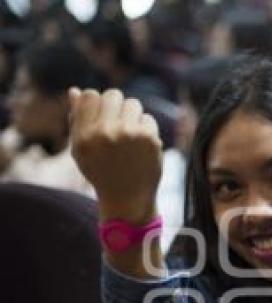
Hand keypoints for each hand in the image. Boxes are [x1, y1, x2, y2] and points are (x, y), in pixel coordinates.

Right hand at [69, 88, 161, 222]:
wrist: (128, 198)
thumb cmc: (101, 171)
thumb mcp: (81, 149)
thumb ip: (77, 119)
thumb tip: (75, 90)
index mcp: (84, 135)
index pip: (89, 95)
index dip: (97, 103)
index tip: (101, 116)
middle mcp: (105, 133)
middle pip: (113, 95)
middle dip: (116, 106)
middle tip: (117, 125)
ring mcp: (129, 135)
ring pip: (133, 103)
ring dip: (132, 116)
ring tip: (129, 135)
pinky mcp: (150, 139)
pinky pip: (148, 118)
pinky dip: (146, 129)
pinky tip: (141, 146)